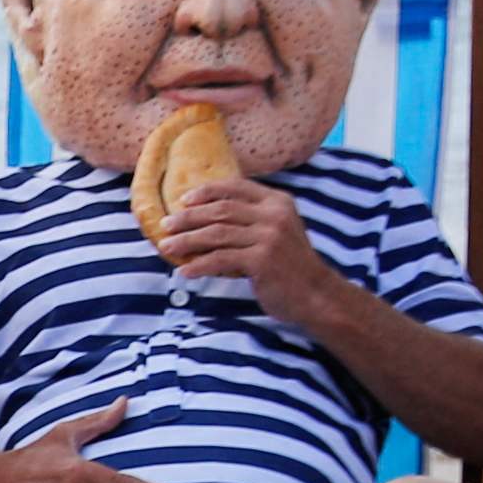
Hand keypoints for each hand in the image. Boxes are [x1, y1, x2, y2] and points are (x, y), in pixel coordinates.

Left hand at [158, 178, 334, 327]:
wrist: (317, 295)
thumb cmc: (291, 266)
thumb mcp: (277, 232)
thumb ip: (252, 221)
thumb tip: (206, 220)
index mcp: (277, 202)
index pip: (236, 187)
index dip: (207, 192)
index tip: (184, 200)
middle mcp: (274, 215)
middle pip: (221, 210)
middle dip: (189, 218)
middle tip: (166, 226)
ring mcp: (269, 236)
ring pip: (217, 234)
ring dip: (187, 241)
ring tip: (167, 247)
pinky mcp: (262, 260)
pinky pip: (221, 259)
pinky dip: (200, 265)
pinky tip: (185, 271)